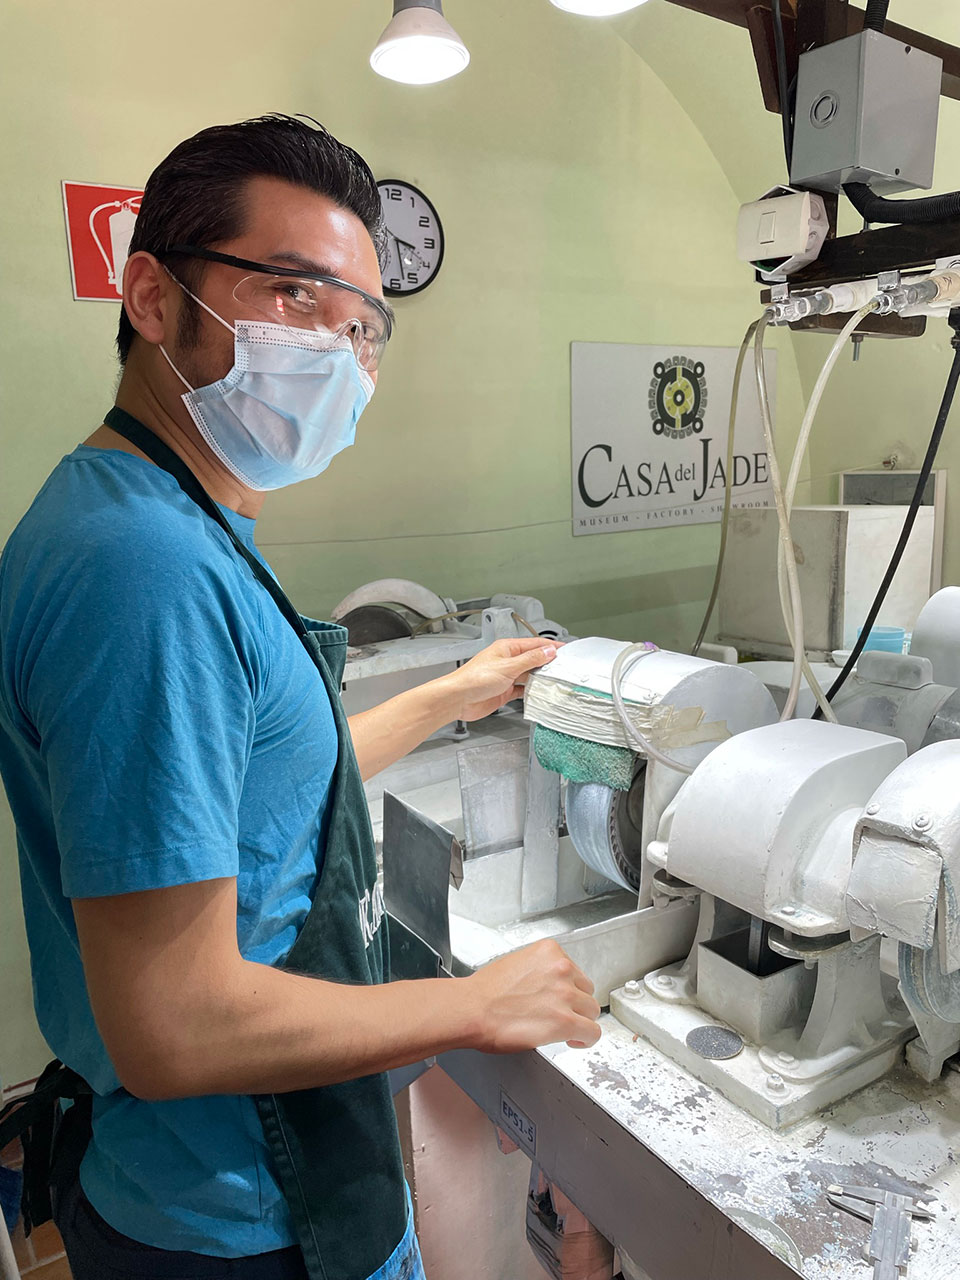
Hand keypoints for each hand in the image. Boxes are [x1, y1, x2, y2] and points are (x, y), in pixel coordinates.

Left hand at [443, 637, 559, 721]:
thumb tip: (548, 651)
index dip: (550, 646)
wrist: (458, 699)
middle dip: (548, 664)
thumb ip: (530, 659)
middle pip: (533, 660)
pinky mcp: (504, 691)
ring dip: (540, 679)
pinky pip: (522, 690)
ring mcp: (506, 677)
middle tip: (564, 668)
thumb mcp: (508, 666)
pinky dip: (531, 692)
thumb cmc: (474, 678)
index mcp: (507, 648)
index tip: (565, 650)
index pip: (534, 644)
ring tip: (555, 681)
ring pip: (529, 675)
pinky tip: (539, 693)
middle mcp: (507, 661)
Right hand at [463, 940, 601, 1052]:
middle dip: (575, 1004)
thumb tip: (549, 985)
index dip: (568, 988)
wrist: (472, 1009)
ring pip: (591, 1011)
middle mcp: (561, 969)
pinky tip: (573, 1040)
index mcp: (549, 951)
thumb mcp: (516, 963)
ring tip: (563, 1028)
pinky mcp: (565, 1021)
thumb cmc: (485, 992)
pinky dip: (585, 1039)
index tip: (560, 998)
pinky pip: (592, 1032)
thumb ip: (540, 970)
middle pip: (586, 990)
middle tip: (559, 1014)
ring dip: (579, 1020)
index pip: (575, 970)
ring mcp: (566, 994)